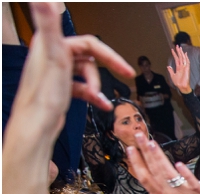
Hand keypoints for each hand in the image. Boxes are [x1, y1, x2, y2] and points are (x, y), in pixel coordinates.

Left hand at [9, 3, 134, 141]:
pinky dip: (93, 95)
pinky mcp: (58, 88)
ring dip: (97, 86)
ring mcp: (55, 73)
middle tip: (124, 77)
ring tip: (100, 98)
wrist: (36, 126)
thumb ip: (48, 23)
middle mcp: (51, 56)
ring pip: (86, 74)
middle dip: (104, 72)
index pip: (89, 43)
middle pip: (89, 58)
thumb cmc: (43, 96)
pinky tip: (101, 104)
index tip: (125, 68)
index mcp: (50, 44)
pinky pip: (81, 88)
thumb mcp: (53, 55)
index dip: (110, 55)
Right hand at [126, 132, 199, 193]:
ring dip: (158, 158)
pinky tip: (178, 163)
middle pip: (154, 172)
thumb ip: (166, 189)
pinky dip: (183, 173)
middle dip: (144, 153)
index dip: (137, 164)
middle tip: (139, 136)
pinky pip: (190, 182)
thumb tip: (162, 171)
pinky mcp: (199, 193)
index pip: (145, 179)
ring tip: (152, 144)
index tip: (131, 149)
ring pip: (168, 175)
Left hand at [167, 45, 192, 92]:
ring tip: (180, 48)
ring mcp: (185, 68)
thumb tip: (168, 66)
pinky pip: (187, 63)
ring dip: (181, 53)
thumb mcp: (172, 76)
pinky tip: (185, 54)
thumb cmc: (178, 82)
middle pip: (180, 57)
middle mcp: (182, 67)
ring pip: (183, 58)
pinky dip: (186, 58)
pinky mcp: (187, 69)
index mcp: (178, 68)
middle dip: (178, 51)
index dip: (174, 54)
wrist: (181, 87)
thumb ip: (171, 70)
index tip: (172, 49)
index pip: (176, 59)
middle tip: (177, 45)